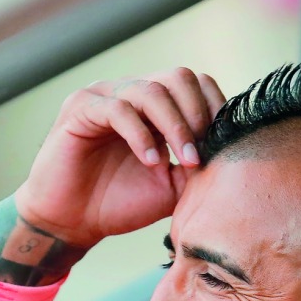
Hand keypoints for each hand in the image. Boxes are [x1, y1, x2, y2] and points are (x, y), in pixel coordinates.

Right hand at [15, 68, 225, 248]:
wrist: (70, 223)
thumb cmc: (116, 204)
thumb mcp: (170, 187)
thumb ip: (196, 166)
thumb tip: (230, 152)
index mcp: (153, 108)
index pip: (195, 85)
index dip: (214, 108)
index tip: (222, 144)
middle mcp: (130, 93)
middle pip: (178, 77)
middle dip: (198, 115)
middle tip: (201, 155)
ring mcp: (104, 96)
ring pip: (152, 91)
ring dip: (175, 127)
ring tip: (183, 162)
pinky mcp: (80, 109)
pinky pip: (119, 109)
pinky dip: (141, 135)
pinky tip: (151, 161)